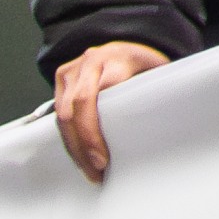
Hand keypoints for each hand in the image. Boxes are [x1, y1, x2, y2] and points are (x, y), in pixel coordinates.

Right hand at [53, 40, 167, 181]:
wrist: (124, 47)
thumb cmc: (142, 65)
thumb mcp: (156, 72)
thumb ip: (156, 93)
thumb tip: (162, 128)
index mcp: (117, 59)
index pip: (101, 93)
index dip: (96, 129)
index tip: (103, 156)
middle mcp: (91, 62)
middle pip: (78, 107)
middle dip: (84, 143)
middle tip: (96, 170)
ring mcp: (73, 69)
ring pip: (63, 114)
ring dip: (73, 146)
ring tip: (88, 170)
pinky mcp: (61, 77)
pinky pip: (57, 114)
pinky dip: (67, 137)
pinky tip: (78, 155)